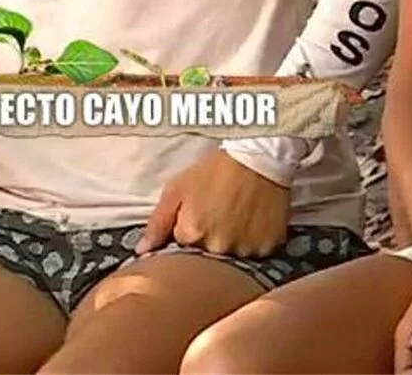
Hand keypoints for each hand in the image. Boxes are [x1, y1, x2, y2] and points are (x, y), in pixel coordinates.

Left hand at [138, 148, 289, 257]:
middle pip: (208, 255)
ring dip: (233, 243)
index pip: (182, 249)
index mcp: (191, 235)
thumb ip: (157, 223)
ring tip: (239, 216)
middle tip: (219, 214)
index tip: (199, 215)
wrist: (261, 155)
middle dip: (210, 239)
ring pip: (234, 256)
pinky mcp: (268, 246)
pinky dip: (255, 242)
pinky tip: (255, 221)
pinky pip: (258, 253)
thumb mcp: (178, 188)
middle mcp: (217, 247)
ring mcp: (245, 249)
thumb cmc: (217, 169)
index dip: (189, 232)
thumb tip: (142, 250)